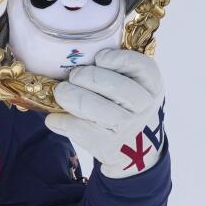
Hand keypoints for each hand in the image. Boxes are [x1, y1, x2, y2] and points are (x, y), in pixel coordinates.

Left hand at [45, 49, 166, 178]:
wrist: (133, 148)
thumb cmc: (125, 106)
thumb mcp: (132, 85)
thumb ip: (113, 70)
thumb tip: (71, 58)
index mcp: (151, 85)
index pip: (141, 66)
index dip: (118, 59)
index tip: (99, 57)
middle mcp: (143, 106)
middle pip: (117, 87)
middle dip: (89, 76)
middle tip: (74, 75)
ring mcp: (127, 127)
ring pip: (98, 108)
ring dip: (73, 96)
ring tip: (61, 92)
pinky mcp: (108, 144)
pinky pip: (80, 128)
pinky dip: (61, 121)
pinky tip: (53, 118)